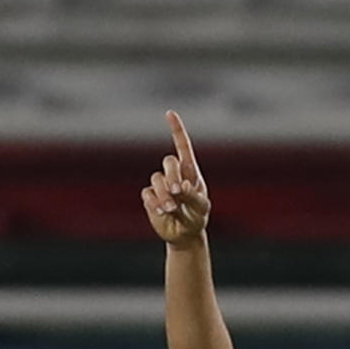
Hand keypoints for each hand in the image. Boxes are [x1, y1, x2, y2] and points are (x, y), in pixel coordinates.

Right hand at [143, 110, 210, 246]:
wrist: (184, 235)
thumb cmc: (197, 217)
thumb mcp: (201, 209)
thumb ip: (194, 197)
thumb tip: (181, 187)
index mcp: (190, 172)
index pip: (183, 147)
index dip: (176, 130)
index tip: (169, 113)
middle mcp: (174, 175)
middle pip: (169, 162)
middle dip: (173, 175)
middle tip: (179, 192)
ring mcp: (161, 185)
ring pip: (156, 178)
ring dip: (164, 194)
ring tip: (172, 208)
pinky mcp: (150, 197)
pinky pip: (148, 194)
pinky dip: (154, 203)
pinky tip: (162, 212)